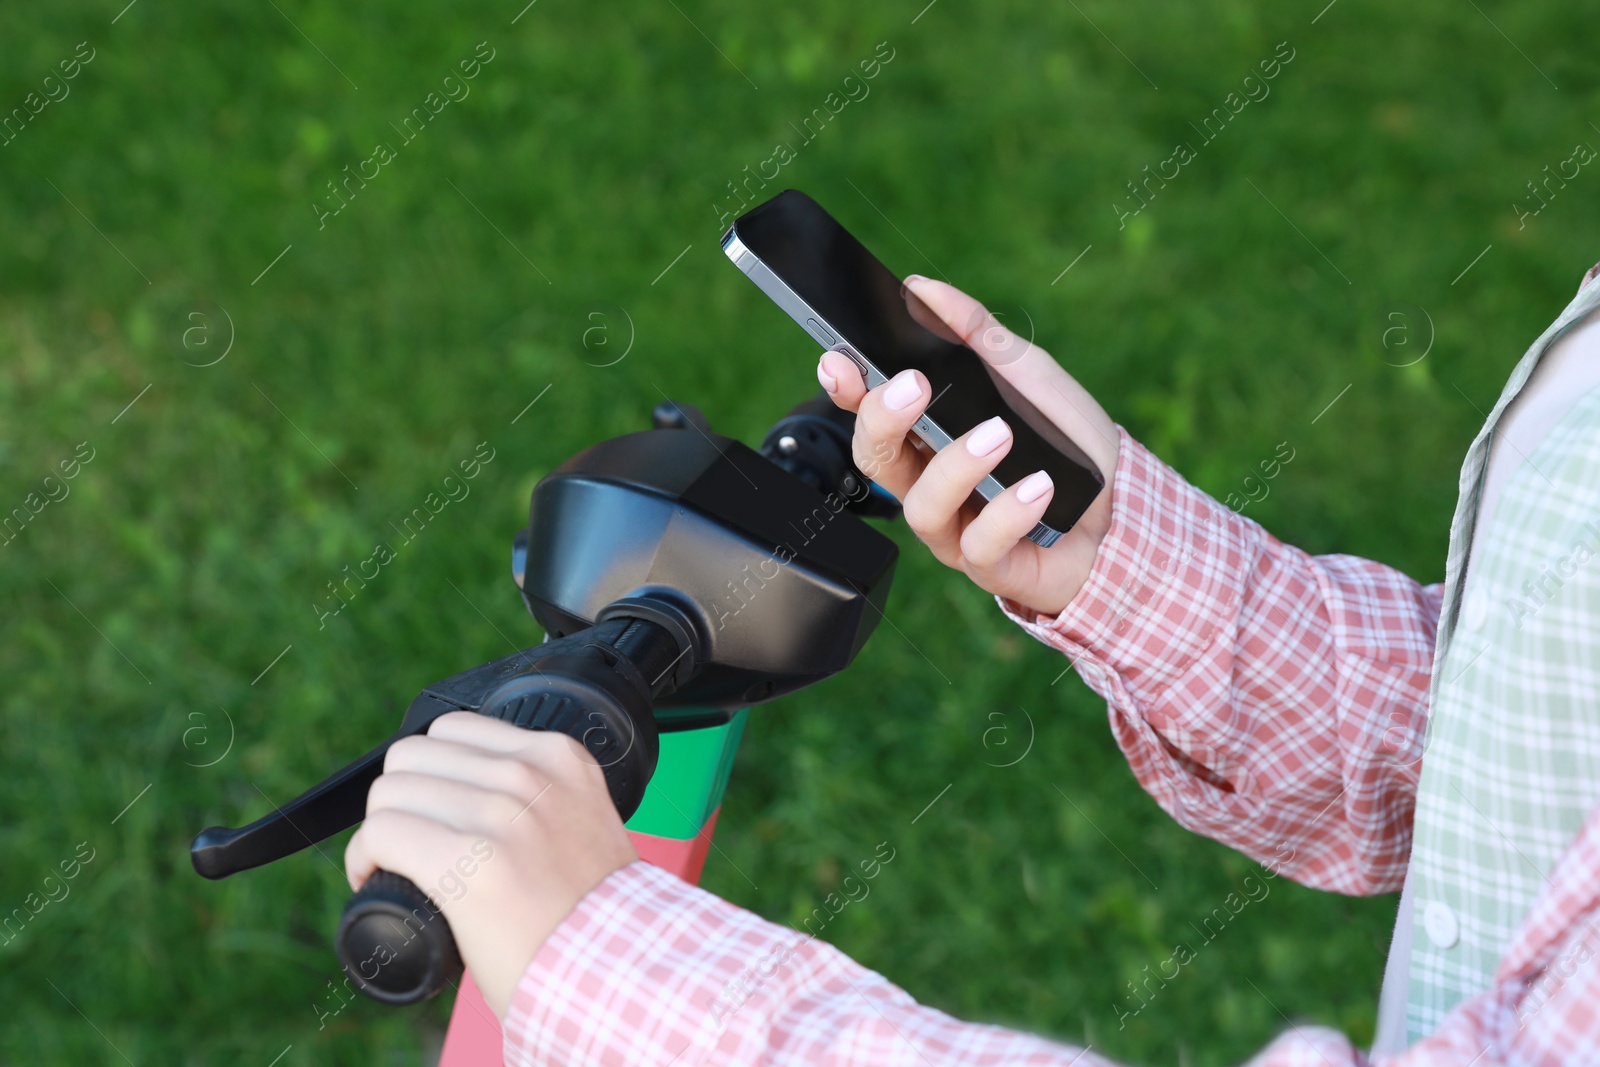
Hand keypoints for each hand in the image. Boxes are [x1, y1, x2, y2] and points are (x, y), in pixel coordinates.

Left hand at [343, 711, 638, 1020]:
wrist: (617, 969)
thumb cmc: (594, 912)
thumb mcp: (582, 816)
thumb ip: (542, 791)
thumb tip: (476, 788)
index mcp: (559, 756)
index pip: (454, 730)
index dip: (431, 773)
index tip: (432, 812)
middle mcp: (530, 774)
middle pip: (414, 755)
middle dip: (401, 798)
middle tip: (410, 842)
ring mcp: (501, 814)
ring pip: (390, 791)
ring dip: (381, 829)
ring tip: (393, 864)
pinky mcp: (468, 862)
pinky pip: (382, 833)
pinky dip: (364, 858)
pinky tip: (373, 878)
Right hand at [816, 275, 1117, 615]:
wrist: (1127, 506)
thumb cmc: (1066, 442)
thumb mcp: (1026, 372)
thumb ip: (975, 332)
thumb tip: (923, 288)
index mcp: (928, 433)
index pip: (868, 411)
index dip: (845, 389)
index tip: (840, 361)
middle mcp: (930, 482)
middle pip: (874, 460)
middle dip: (884, 421)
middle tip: (915, 385)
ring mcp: (956, 528)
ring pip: (921, 507)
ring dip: (956, 465)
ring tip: (1000, 433)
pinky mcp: (991, 564)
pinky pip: (981, 544)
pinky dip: (1009, 511)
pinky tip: (1039, 485)